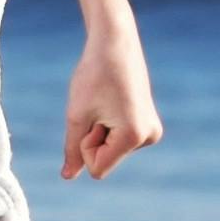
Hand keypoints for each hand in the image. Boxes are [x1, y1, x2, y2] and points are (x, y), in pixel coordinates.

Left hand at [62, 36, 162, 179]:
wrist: (115, 43)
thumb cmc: (93, 76)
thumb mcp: (77, 116)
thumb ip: (73, 150)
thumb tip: (68, 177)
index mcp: (134, 137)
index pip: (96, 169)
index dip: (84, 146)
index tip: (92, 117)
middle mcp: (149, 137)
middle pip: (104, 160)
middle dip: (93, 136)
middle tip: (100, 105)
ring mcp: (151, 131)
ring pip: (109, 151)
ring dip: (100, 129)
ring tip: (107, 101)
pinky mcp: (148, 125)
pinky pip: (117, 141)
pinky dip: (108, 125)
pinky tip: (114, 101)